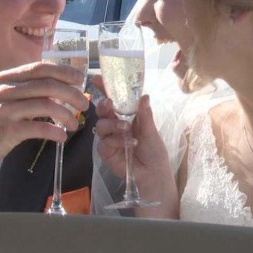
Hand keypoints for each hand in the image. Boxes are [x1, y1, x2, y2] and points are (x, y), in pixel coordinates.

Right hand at [0, 62, 88, 178]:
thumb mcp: (1, 97)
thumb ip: (24, 89)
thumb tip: (57, 87)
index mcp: (5, 78)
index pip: (40, 68)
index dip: (64, 72)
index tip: (80, 79)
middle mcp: (4, 90)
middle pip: (48, 85)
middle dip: (72, 94)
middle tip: (84, 104)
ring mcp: (5, 109)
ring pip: (46, 106)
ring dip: (67, 115)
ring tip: (75, 124)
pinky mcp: (7, 130)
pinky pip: (39, 128)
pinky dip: (55, 132)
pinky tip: (62, 136)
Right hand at [92, 76, 176, 216]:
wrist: (152, 174)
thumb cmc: (154, 152)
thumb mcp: (152, 131)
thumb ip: (145, 115)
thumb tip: (144, 96)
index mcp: (127, 116)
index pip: (114, 99)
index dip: (105, 88)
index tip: (97, 78)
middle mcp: (116, 125)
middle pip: (102, 110)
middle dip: (104, 105)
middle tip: (110, 104)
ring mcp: (109, 138)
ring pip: (101, 125)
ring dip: (113, 124)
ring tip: (126, 129)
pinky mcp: (105, 152)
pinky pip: (103, 142)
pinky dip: (114, 141)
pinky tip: (127, 144)